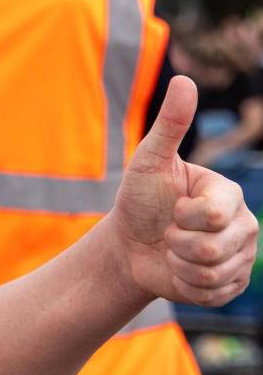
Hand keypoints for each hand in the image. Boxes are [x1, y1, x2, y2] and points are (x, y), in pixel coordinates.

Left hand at [113, 76, 258, 305]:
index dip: (184, 217)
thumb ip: (170, 123)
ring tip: (173, 249)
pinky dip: (186, 285)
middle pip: (213, 249)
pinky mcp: (232, 286)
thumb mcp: (149, 159)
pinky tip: (180, 270)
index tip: (172, 209)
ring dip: (179, 264)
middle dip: (177, 243)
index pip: (215, 216)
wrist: (129, 244)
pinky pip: (212, 294)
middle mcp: (244, 226)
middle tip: (169, 232)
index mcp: (229, 195)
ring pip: (212, 273)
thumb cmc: (139, 199)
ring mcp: (241, 258)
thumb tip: (186, 81)